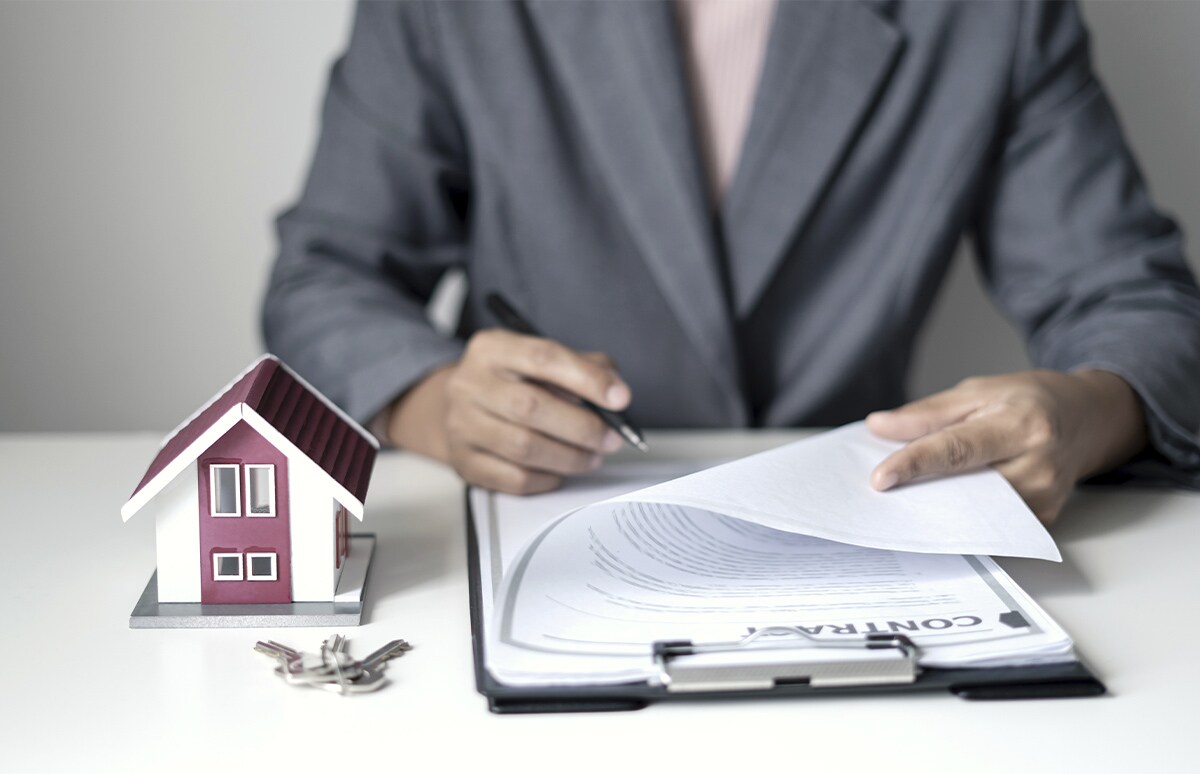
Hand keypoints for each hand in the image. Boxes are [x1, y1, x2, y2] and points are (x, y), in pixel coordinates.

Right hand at [386, 329, 629, 493]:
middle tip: (611, 439)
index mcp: (493, 348)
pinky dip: (547, 478)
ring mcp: (461, 425)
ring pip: (524, 447)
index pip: (543, 357)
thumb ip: (582, 367)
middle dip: (582, 427)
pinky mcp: (464, 461)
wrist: (459, 406)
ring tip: (592, 457)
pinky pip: (514, 478)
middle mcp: (470, 383)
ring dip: (570, 457)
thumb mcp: (541, 360)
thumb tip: (616, 393)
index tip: (620, 399)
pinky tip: (560, 470)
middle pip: (531, 407)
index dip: (587, 379)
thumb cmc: (513, 382)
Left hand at [866, 370, 1146, 523]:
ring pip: (976, 514)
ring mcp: (1044, 499)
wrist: (1087, 420)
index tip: (880, 478)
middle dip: (921, 493)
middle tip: (880, 496)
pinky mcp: (1043, 520)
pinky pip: (991, 525)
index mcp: (1021, 424)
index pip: (958, 449)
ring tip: (903, 500)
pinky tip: (937, 508)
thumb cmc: (1029, 401)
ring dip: (937, 509)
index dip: (916, 464)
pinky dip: (960, 517)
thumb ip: (927, 413)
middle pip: (966, 489)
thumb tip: (879, 427)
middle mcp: (1038, 466)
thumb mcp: (978, 391)